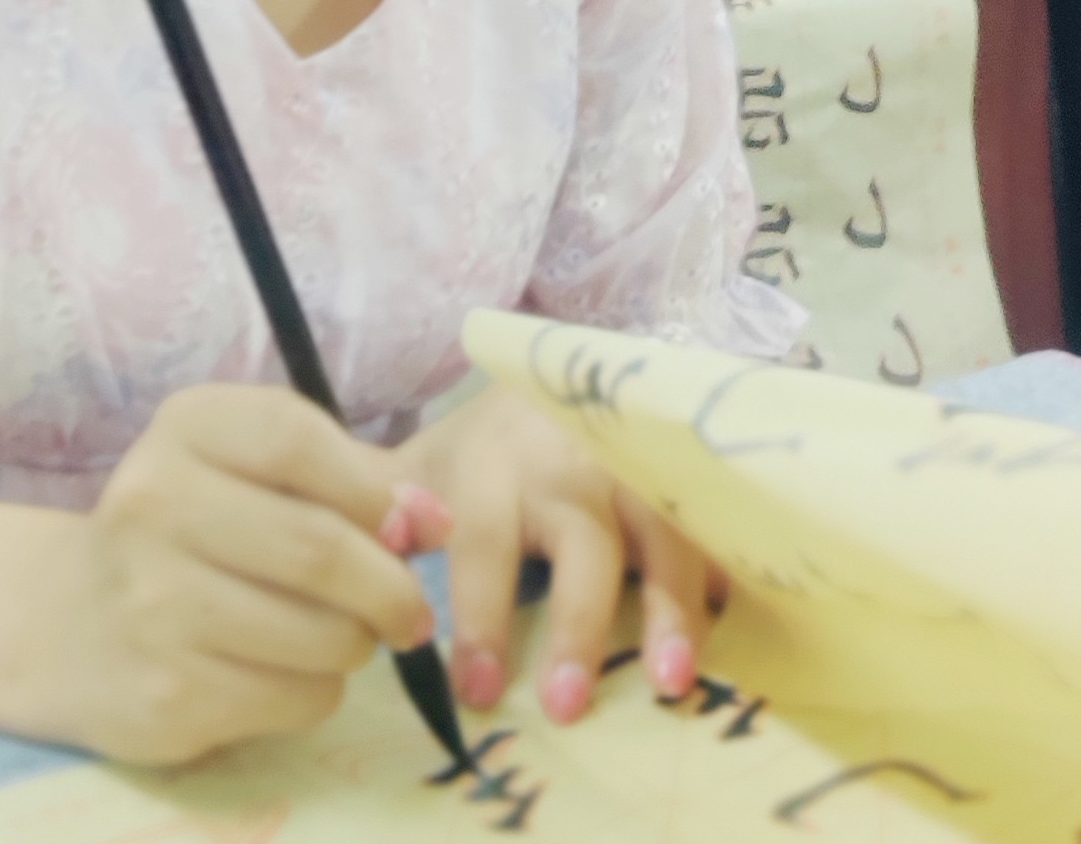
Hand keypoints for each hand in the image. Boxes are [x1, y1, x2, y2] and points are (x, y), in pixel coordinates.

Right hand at [25, 386, 443, 766]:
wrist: (69, 626)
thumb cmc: (192, 534)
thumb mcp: (253, 474)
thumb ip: (349, 481)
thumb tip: (436, 521)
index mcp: (183, 430)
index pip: (297, 440)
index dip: (374, 490)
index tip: (407, 526)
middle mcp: (152, 505)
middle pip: (320, 547)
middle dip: (390, 587)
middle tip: (407, 610)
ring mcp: (152, 604)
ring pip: (322, 634)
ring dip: (356, 644)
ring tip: (336, 637)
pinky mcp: (166, 693)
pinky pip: (297, 698)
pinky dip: (317, 691)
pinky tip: (281, 672)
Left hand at [409, 385, 713, 729]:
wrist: (558, 375)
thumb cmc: (484, 452)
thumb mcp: (421, 469)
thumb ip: (380, 510)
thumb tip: (347, 554)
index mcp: (497, 468)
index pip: (485, 544)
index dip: (483, 618)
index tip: (481, 691)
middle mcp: (571, 464)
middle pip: (582, 543)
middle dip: (578, 624)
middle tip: (569, 705)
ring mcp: (639, 467)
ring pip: (663, 534)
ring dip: (671, 609)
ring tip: (673, 681)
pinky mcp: (685, 478)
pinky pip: (713, 524)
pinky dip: (726, 575)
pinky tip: (733, 628)